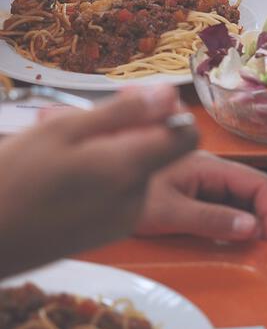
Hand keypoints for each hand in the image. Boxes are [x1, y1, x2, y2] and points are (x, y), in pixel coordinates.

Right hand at [0, 86, 198, 278]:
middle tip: (78, 126)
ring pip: (136, 169)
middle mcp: (136, 199)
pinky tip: (65, 179)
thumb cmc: (13, 178)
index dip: (168, 112)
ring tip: (63, 155)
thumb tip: (170, 95)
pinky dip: (102, 177)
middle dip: (127, 131)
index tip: (134, 103)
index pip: (187, 136)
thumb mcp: (64, 129)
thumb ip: (124, 112)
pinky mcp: (108, 233)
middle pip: (156, 150)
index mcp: (129, 169)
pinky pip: (121, 192)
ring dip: (111, 153)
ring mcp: (123, 220)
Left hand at [136, 152, 266, 242]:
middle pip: (251, 190)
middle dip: (262, 219)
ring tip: (241, 250)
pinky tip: (220, 242)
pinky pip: (218, 205)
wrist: (92, 188)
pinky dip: (226, 223)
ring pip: (236, 199)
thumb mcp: (170, 213)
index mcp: (209, 166)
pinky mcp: (188, 191)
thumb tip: (254, 228)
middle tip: (258, 253)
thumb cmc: (127, 195)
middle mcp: (208, 169)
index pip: (259, 183)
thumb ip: (212, 220)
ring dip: (245, 222)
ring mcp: (199, 180)